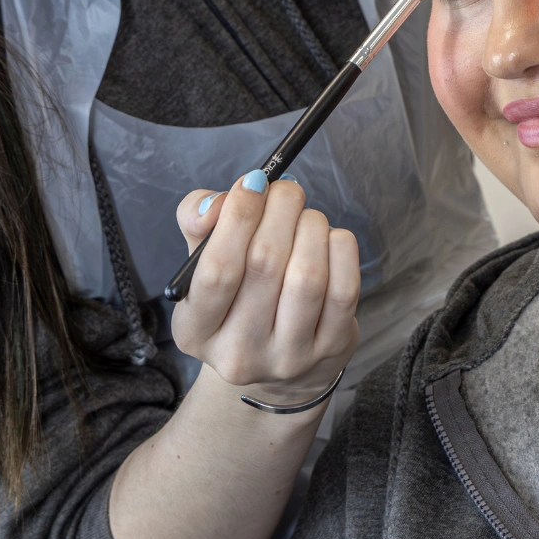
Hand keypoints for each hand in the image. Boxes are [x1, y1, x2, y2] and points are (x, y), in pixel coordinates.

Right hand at [171, 173, 359, 405]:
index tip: (253, 182)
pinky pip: (345, 288)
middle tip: (287, 191)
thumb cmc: (238, 292)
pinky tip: (329, 239)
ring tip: (306, 217)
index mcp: (194, 330)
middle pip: (265, 264)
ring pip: (308, 276)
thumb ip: (199, 220)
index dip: (238, 217)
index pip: (216, 271)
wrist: (279, 356)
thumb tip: (223, 200)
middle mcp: (238, 353)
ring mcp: (288, 357)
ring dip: (311, 227)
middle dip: (281, 210)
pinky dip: (340, 248)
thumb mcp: (204, 260)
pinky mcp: (331, 349)